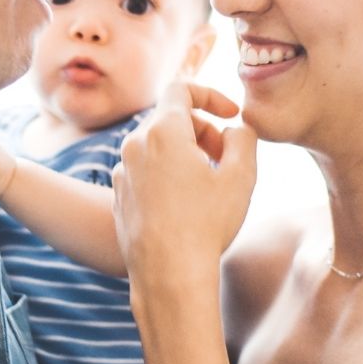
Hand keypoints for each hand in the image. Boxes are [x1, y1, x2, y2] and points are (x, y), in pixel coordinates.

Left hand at [113, 81, 256, 283]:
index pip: (182, 89)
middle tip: (225, 159)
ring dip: (184, 154)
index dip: (211, 95)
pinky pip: (145, 171)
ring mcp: (122, 172)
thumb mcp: (241, 176)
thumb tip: (235, 129)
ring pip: (157, 147)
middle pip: (171, 119)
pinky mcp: (119, 197)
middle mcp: (134, 145)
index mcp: (162, 132)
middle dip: (203, 130)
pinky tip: (186, 205)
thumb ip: (243, 139)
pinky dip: (166, 175)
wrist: (168, 274)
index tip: (230, 116)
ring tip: (207, 184)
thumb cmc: (206, 225)